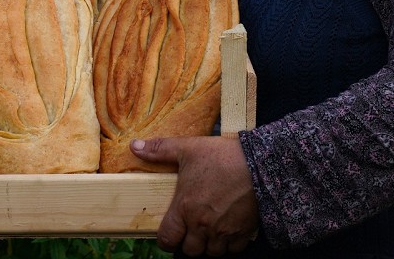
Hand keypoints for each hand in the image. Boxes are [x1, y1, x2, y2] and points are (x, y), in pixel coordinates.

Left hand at [130, 135, 259, 256]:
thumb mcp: (187, 148)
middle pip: (190, 251)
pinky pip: (234, 249)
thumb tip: (134, 146)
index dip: (165, 240)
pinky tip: (227, 229)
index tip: (168, 235)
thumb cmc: (222, 157)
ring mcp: (225, 231)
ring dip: (208, 245)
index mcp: (185, 208)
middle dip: (188, 243)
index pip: (167, 239)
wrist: (259, 164)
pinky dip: (229, 244)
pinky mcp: (244, 232)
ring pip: (212, 252)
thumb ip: (159, 150)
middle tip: (190, 230)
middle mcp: (203, 225)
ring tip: (208, 230)